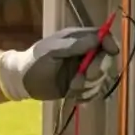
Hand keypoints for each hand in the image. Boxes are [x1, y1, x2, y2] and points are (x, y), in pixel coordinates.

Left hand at [0, 26, 119, 101]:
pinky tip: (73, 95)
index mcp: (78, 40)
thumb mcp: (53, 50)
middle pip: (106, 61)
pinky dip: (85, 96)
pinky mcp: (80, 86)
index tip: (111, 52)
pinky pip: (93, 92)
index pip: (103, 38)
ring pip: (101, 79)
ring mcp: (83, 71)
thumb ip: (75, 45)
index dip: (110, 44)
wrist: (22, 81)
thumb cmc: (35, 61)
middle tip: (83, 77)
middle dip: (97, 71)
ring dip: (89, 86)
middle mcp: (84, 54)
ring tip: (72, 88)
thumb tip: (98, 39)